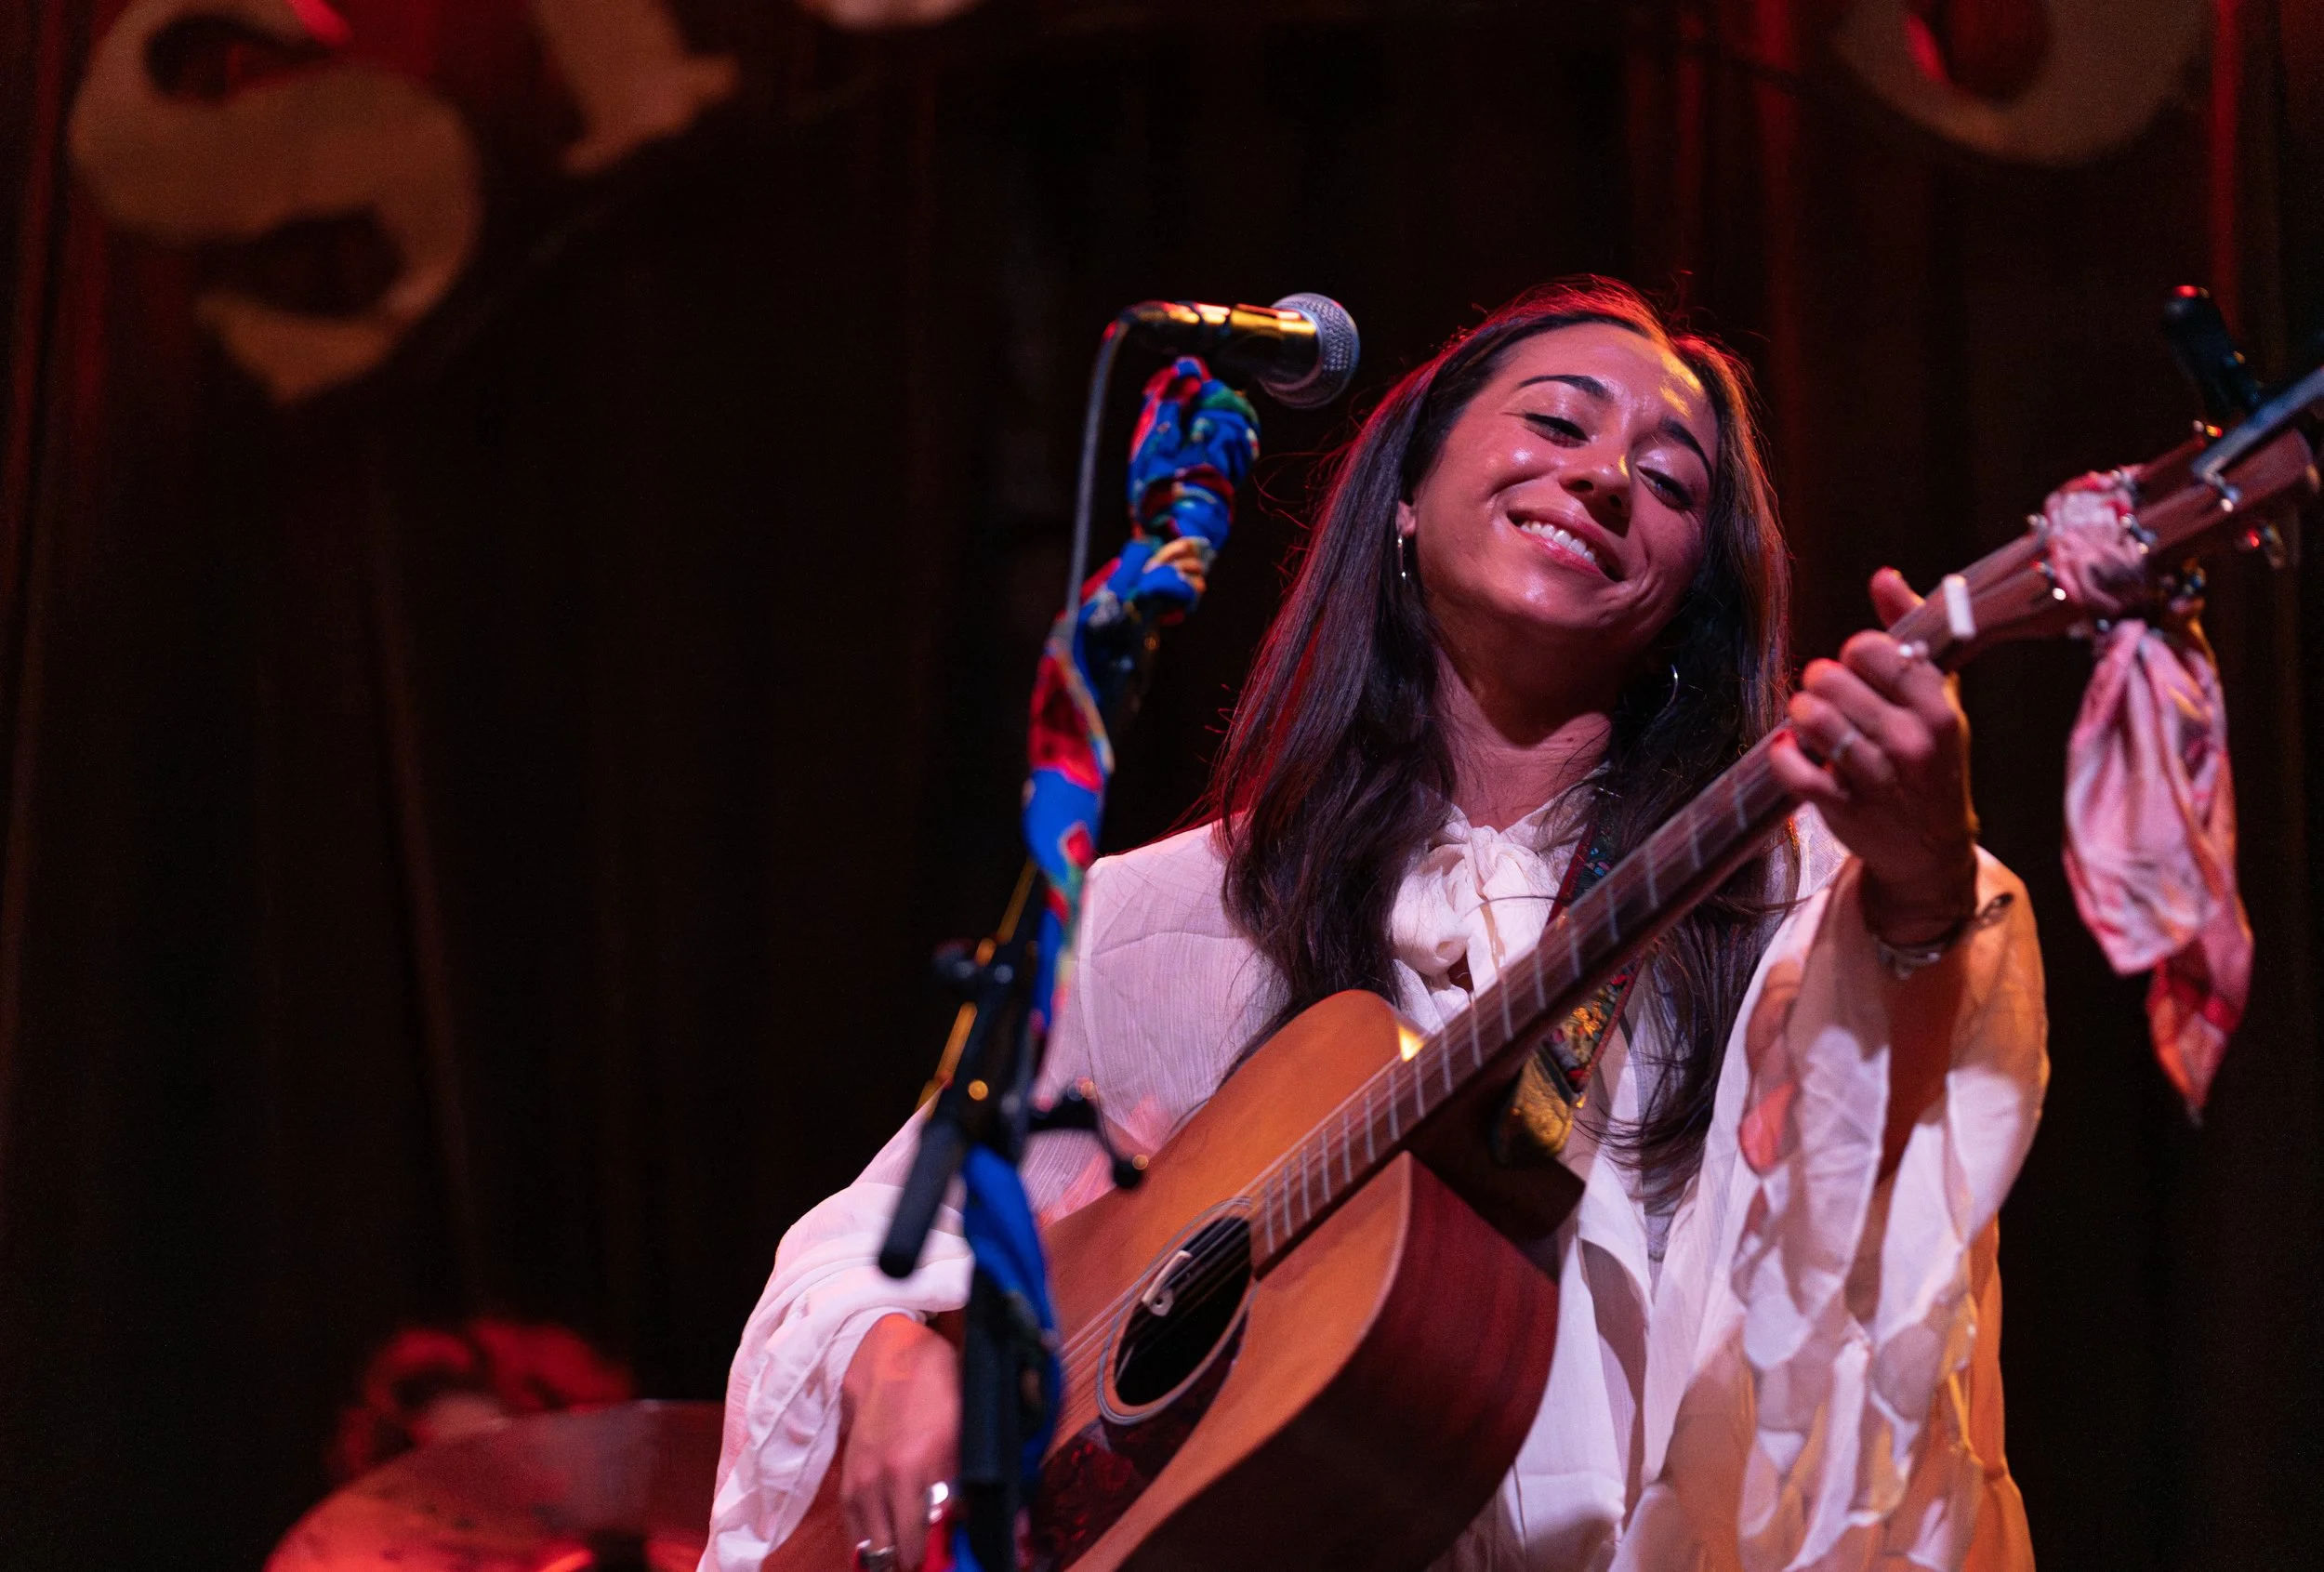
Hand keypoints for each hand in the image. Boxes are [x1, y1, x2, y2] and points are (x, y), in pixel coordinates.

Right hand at [838, 1314, 958, 1569]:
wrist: (891, 1350)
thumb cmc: (939, 1382)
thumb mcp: (971, 1425)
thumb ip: (981, 1479)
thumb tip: (1012, 1528)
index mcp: (925, 1461)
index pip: (936, 1535)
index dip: (948, 1556)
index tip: (956, 1560)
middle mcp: (889, 1476)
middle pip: (902, 1550)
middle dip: (921, 1560)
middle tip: (936, 1560)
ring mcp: (863, 1479)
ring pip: (874, 1549)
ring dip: (895, 1555)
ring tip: (914, 1553)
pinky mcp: (847, 1478)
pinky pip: (854, 1532)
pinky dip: (871, 1545)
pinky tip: (890, 1543)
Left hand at [1769, 568, 1979, 944]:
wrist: (1930, 849)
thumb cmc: (1928, 758)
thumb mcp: (1935, 696)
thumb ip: (1910, 632)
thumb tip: (1884, 576)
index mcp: (1939, 707)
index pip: (1875, 650)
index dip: (1854, 653)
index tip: (1858, 668)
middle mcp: (1914, 742)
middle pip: (1833, 681)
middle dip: (1820, 683)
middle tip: (1826, 696)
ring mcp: (1880, 779)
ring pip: (1812, 721)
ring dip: (1800, 716)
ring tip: (1810, 723)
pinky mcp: (1845, 810)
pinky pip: (1794, 769)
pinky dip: (1783, 756)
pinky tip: (1792, 753)